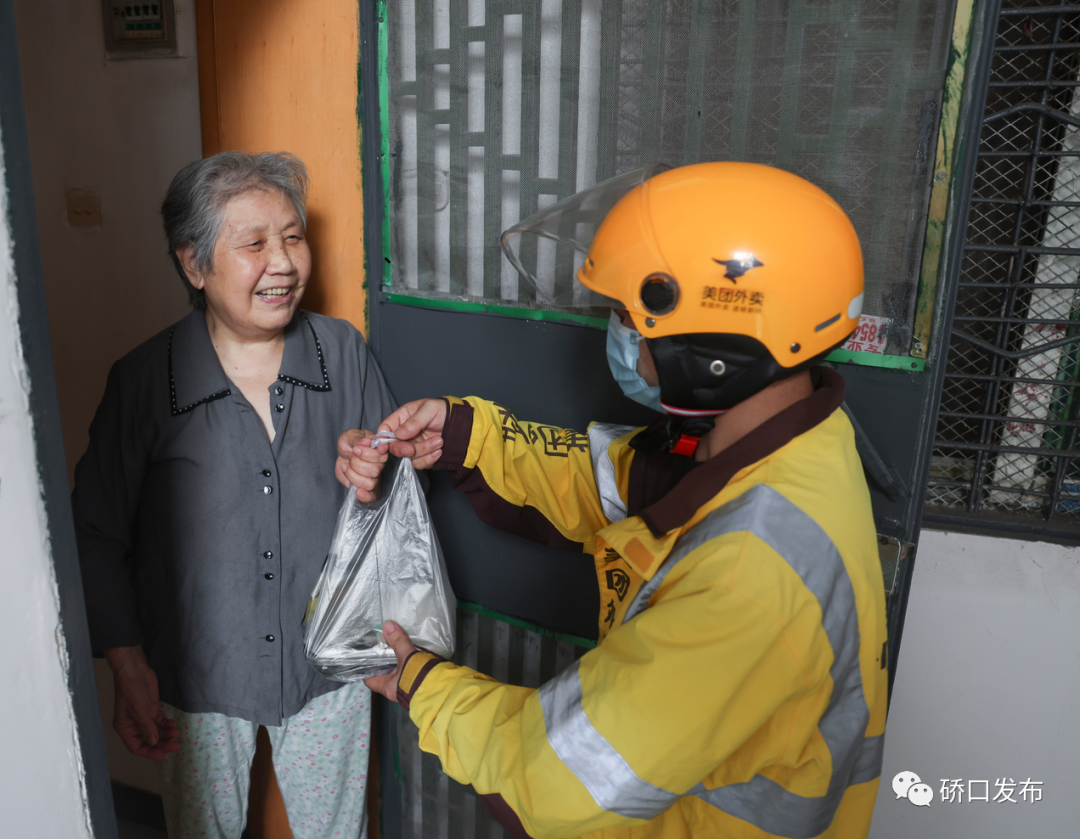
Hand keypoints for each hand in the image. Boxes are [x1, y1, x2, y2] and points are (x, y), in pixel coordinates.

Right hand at [104, 645, 178, 760]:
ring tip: (176, 732)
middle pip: (148, 740)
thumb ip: (147, 726)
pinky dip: (166, 724)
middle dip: (161, 744)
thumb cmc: (132, 688)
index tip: (163, 755)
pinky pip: (159, 722)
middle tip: (175, 745)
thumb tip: (154, 742)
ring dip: (165, 734)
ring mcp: (143, 717)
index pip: (136, 746)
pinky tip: (173, 724)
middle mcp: (133, 725)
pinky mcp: (151, 709)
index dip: (149, 752)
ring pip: (155, 732)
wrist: (135, 670)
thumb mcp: (139, 709)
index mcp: (125, 728)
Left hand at [335, 429, 388, 501]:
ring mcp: (375, 477)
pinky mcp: (367, 488)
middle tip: (350, 456)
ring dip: (353, 474)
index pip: (382, 455)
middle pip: (375, 470)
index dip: (368, 453)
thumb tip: (367, 442)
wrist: (343, 456)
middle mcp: (380, 464)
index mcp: (379, 450)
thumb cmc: (349, 444)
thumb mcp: (349, 436)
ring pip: (370, 483)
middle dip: (356, 462)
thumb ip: (357, 438)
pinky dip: (365, 496)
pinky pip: (371, 497)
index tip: (356, 449)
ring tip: (346, 466)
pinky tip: (357, 491)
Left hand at [363, 621, 417, 703]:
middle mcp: (394, 689)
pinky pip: (408, 671)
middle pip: (383, 673)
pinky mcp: (417, 683)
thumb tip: (387, 625)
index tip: (365, 654)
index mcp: (386, 686)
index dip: (365, 667)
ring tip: (394, 644)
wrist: (443, 689)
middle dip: (382, 660)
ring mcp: (406, 687)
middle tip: (380, 644)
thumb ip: (398, 641)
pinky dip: (407, 662)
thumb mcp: (408, 657)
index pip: (369, 678)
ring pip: (397, 672)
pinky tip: (409, 651)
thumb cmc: (419, 677)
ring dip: (396, 661)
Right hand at [378, 398, 447, 468]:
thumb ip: (414, 421)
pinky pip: (420, 463)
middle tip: (413, 448)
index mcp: (402, 418)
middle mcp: (405, 434)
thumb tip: (399, 434)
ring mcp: (413, 446)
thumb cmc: (444, 411)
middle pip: (394, 447)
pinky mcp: (422, 456)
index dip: (382, 439)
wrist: (461, 424)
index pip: (385, 429)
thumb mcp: (429, 409)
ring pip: (409, 457)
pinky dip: (429, 459)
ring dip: (424, 451)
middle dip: (404, 449)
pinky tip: (439, 451)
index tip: (385, 447)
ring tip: (439, 441)